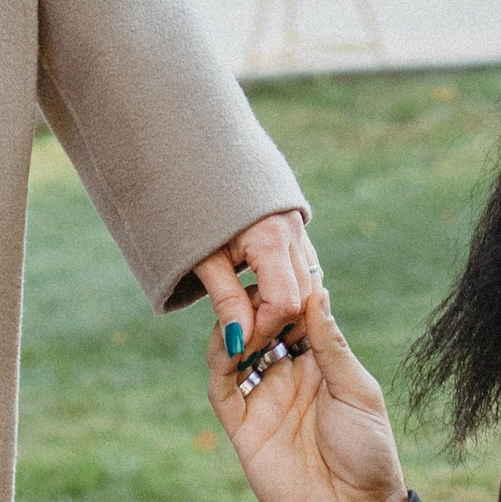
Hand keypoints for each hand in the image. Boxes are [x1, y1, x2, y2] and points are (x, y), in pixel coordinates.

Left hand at [192, 208, 319, 361]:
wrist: (197, 157)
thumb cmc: (192, 208)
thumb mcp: (203, 258)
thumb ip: (225, 299)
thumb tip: (239, 344)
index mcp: (271, 238)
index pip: (284, 303)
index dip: (263, 329)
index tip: (239, 343)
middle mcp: (293, 232)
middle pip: (303, 297)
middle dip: (276, 323)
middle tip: (244, 337)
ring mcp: (298, 228)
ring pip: (308, 283)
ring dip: (285, 307)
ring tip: (250, 317)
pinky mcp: (296, 227)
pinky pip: (303, 267)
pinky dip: (289, 288)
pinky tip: (261, 297)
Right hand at [210, 280, 407, 501]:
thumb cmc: (368, 451)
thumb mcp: (357, 391)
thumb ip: (330, 344)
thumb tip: (316, 290)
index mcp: (318, 362)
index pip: (294, 315)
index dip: (287, 292)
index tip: (283, 269)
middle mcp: (286, 374)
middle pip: (260, 326)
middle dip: (257, 305)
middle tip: (261, 292)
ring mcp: (262, 399)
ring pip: (235, 350)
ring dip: (237, 328)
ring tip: (248, 318)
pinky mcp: (242, 427)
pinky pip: (222, 388)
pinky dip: (219, 362)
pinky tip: (229, 344)